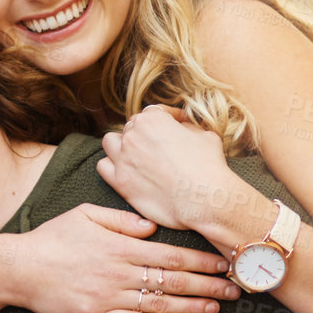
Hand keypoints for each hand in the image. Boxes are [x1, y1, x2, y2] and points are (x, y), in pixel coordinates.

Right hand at [0, 204, 238, 312]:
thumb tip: (152, 227)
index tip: (224, 264)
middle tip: (235, 290)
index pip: (172, 256)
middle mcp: (119, 273)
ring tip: (215, 309)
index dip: (202, 261)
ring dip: (191, 307)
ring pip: (159, 304)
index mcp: (121, 246)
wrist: (18, 269)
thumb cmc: (52, 238)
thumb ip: (122, 220)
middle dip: (208, 286)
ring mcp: (108, 297)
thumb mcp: (85, 214)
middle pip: (173, 281)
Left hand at [97, 104, 252, 231]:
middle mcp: (133, 135)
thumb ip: (188, 127)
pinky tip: (125, 171)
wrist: (204, 199)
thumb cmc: (209, 166)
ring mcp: (123, 158)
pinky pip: (103, 167)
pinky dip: (111, 166)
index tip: (175, 128)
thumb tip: (183, 127)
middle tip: (158, 146)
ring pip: (110, 143)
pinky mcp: (119, 182)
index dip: (167, 120)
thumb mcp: (205, 135)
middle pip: (132, 127)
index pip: (154, 112)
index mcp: (152, 119)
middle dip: (145, 134)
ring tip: (135, 155)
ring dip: (121, 145)